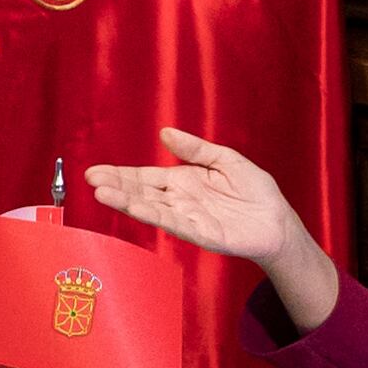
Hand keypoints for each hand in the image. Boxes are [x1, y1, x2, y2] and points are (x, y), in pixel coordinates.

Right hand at [87, 130, 339, 331]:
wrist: (278, 221)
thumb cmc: (254, 191)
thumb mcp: (224, 159)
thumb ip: (195, 148)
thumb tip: (165, 133)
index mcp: (183, 182)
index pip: (145, 178)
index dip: (121, 174)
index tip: (96, 172)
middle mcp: (180, 201)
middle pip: (142, 193)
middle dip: (116, 185)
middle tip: (90, 179)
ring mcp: (188, 219)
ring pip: (152, 208)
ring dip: (126, 202)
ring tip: (102, 193)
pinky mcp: (202, 234)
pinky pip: (175, 223)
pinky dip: (154, 215)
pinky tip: (135, 209)